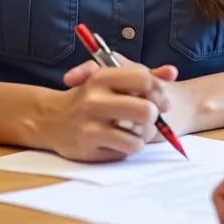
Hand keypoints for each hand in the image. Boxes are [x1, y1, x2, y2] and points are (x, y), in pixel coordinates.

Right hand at [36, 63, 175, 162]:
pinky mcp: (90, 150)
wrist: (51, 119)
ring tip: (134, 129)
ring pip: (140, 136)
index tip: (161, 99)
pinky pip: (127, 151)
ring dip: (143, 135)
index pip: (144, 80)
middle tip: (149, 116)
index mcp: (102, 77)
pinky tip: (121, 140)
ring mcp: (91, 127)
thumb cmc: (89, 96)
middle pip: (146, 111)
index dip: (159, 90)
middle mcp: (95, 100)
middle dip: (154, 115)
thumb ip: (143, 74)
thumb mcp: (111, 78)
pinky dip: (129, 147)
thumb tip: (172, 72)